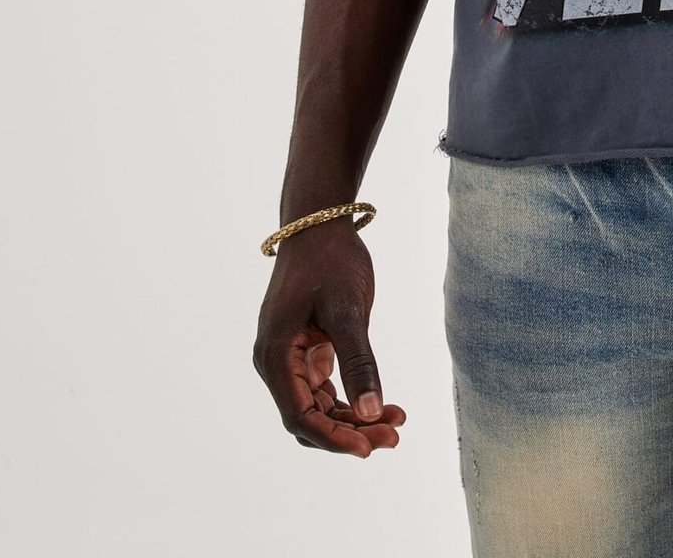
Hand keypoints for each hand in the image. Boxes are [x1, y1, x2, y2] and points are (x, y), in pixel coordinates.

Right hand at [254, 221, 407, 453]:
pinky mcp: (307, 351)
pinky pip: (326, 389)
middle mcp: (277, 363)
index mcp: (275, 356)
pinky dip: (353, 398)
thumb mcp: (348, 311)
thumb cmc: (331, 261)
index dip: (334, 438)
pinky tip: (384, 404)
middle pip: (310, 417)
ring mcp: (290, 358)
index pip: (300, 416)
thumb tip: (371, 412)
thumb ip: (359, 362)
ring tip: (396, 422)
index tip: (369, 449)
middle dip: (351, 431)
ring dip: (355, 419)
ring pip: (320, 407)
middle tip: (394, 436)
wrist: (321, 224)